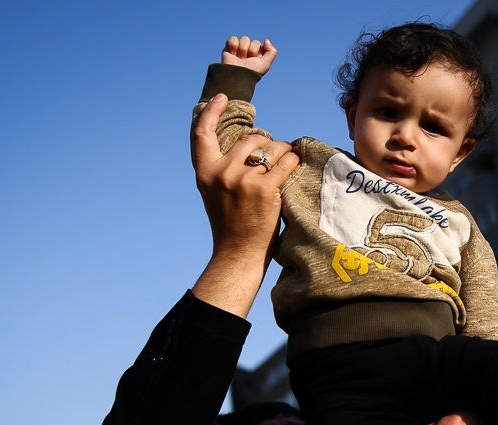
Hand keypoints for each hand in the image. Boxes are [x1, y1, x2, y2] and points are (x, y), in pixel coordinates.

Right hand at [190, 94, 299, 316]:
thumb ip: (224, 168)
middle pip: (249, 139)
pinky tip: (296, 165)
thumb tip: (249, 144)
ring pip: (269, 148)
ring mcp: (242, 180)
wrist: (238, 254)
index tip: (221, 98)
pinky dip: (293, 161)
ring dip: (282, 151)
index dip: (211, 112)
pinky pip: (285, 162)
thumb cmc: (232, 224)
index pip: (201, 134)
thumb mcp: (216, 193)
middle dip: (266, 142)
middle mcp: (220, 173)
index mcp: (204, 172)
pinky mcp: (264, 189)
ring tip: (286, 162)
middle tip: (274, 154)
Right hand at [221, 35, 277, 75]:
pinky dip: (233, 45)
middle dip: (251, 51)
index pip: (258, 44)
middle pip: (253, 41)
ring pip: (244, 39)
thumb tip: (266, 40)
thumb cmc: (252, 72)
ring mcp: (239, 48)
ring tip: (240, 58)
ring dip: (243, 49)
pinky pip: (233, 38)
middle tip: (246, 60)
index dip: (257, 51)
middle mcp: (248, 50)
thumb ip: (272, 52)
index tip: (254, 60)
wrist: (237, 76)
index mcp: (257, 54)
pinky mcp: (228, 47)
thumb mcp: (265, 64)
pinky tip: (233, 53)